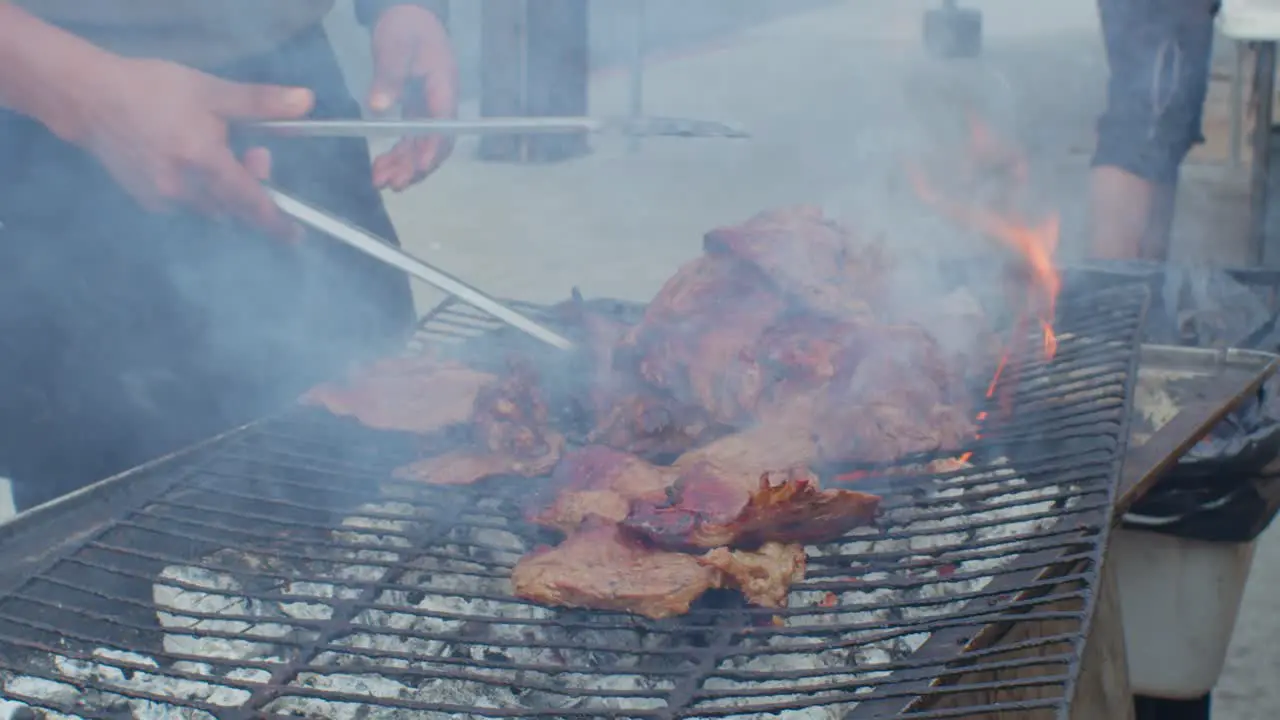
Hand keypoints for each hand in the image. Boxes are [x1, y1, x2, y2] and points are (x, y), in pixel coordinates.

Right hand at [55, 56, 313, 239]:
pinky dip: (200, 191)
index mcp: (203, 161)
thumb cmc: (152, 90)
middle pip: (234, 208)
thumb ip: (260, 102)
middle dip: (252, 188)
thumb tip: (307, 102)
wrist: (89, 99)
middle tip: (254, 152)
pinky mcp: (146, 201)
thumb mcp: (211, 91)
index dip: (276, 222)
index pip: (251, 202)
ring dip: (226, 191)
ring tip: (217, 151)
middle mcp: (184, 189)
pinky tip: (188, 162)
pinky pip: (187, 206)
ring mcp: (162, 199)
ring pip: (211, 209)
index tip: (296, 236)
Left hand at [368, 4, 457, 190]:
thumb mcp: (395, 46)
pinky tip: (381, 167)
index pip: (442, 124)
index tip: (417, 166)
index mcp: (443, 86)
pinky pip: (411, 140)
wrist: (408, 15)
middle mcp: (441, 103)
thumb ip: (389, 76)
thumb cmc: (406, 27)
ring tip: (381, 182)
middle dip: (415, 166)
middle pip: (434, 143)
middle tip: (394, 184)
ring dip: (403, 166)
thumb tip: (378, 107)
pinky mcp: (417, 111)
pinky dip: (397, 155)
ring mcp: (430, 109)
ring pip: (421, 146)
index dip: (431, 148)